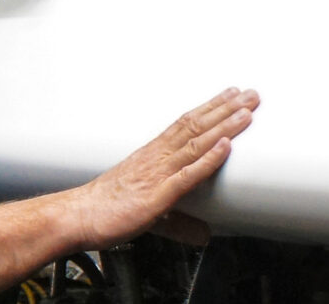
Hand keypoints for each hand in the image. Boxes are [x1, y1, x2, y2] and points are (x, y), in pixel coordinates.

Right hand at [59, 87, 259, 250]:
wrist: (77, 216)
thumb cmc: (105, 209)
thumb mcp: (150, 211)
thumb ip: (180, 222)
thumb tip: (204, 234)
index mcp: (152, 155)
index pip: (186, 124)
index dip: (211, 108)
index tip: (231, 95)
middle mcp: (156, 158)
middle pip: (196, 126)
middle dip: (226, 109)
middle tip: (251, 95)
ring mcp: (157, 174)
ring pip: (195, 144)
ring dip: (224, 127)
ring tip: (246, 112)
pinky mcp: (157, 196)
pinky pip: (187, 175)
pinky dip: (207, 159)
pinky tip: (224, 147)